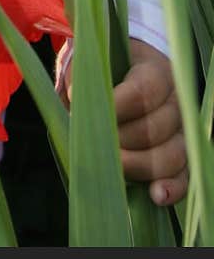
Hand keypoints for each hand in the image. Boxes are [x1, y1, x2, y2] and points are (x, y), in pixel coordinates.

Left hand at [63, 37, 186, 206]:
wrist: (121, 77)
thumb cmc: (103, 71)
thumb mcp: (91, 63)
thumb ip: (84, 76)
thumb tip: (75, 98)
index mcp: (155, 72)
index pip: (142, 92)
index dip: (115, 107)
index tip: (85, 113)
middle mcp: (175, 102)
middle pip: (154, 129)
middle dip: (120, 141)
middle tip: (94, 143)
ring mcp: (181, 132)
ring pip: (171, 156)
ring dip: (138, 166)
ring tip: (112, 166)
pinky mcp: (181, 159)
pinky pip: (183, 177)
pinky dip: (171, 188)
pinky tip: (155, 195)